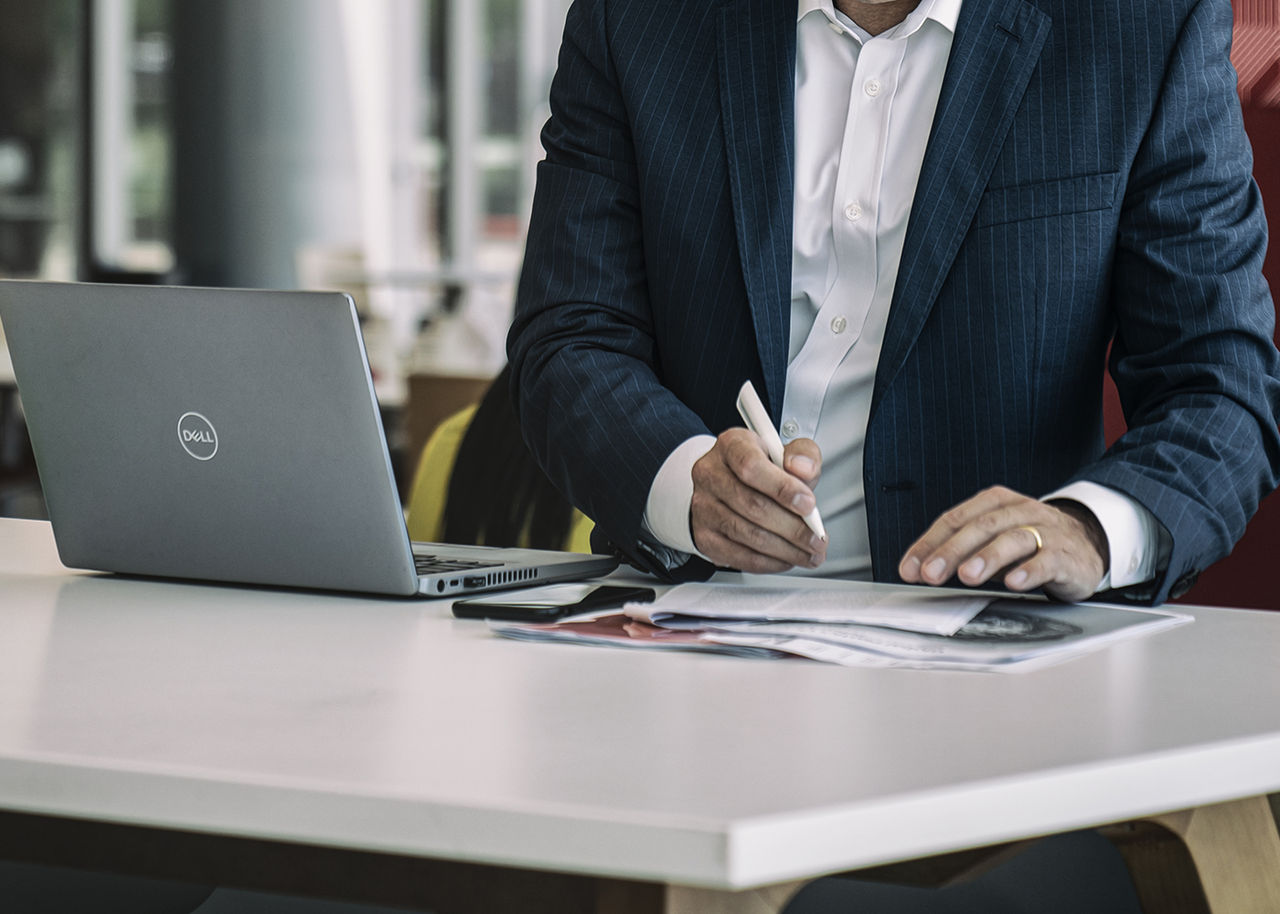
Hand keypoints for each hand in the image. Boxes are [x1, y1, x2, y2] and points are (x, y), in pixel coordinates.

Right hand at [690, 428, 826, 572]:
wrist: (733, 484)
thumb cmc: (763, 469)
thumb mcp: (787, 453)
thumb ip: (803, 456)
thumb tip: (802, 468)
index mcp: (731, 446)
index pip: (751, 466)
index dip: (782, 488)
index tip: (808, 505)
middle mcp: (710, 474)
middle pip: (752, 505)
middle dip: (792, 528)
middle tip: (816, 539)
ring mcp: (703, 507)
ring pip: (747, 534)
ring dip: (785, 549)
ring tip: (809, 553)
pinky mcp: (704, 536)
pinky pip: (738, 556)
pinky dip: (769, 562)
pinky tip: (787, 559)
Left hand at [898, 486, 1108, 601]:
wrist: (1087, 543)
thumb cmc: (1030, 542)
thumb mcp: (993, 540)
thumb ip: (962, 550)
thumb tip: (922, 568)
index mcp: (995, 503)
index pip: (955, 519)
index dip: (929, 543)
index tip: (910, 568)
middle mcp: (1020, 511)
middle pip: (981, 527)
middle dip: (952, 551)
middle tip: (931, 573)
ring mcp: (1045, 531)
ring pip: (1013, 539)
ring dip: (988, 557)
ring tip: (968, 576)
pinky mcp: (1066, 554)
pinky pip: (1047, 560)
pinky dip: (1029, 571)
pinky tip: (1014, 582)